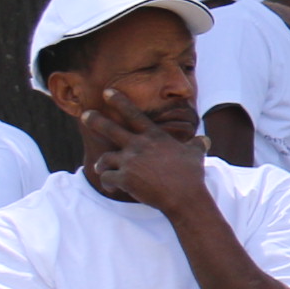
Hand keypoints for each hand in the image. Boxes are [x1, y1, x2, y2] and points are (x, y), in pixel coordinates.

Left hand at [81, 90, 207, 210]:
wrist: (184, 196)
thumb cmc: (191, 175)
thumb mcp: (196, 155)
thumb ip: (196, 145)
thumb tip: (205, 139)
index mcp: (154, 137)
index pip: (134, 115)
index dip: (119, 101)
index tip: (107, 92)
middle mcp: (138, 146)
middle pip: (110, 129)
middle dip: (95, 120)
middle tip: (85, 115)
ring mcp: (129, 162)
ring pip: (105, 159)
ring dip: (102, 164)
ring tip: (100, 168)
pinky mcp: (124, 179)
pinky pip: (108, 178)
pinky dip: (108, 183)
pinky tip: (112, 188)